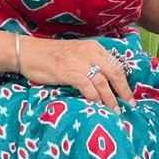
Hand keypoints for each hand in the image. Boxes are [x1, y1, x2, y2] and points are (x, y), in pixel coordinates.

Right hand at [18, 37, 135, 110]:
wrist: (28, 52)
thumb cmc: (51, 56)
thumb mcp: (76, 54)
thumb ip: (91, 63)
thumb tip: (105, 82)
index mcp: (94, 48)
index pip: (116, 65)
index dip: (125, 81)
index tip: (129, 95)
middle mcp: (90, 53)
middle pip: (115, 73)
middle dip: (124, 91)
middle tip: (129, 106)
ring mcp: (80, 62)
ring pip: (103, 82)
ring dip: (111, 99)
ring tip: (114, 111)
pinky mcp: (69, 72)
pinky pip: (88, 88)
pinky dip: (95, 99)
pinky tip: (97, 107)